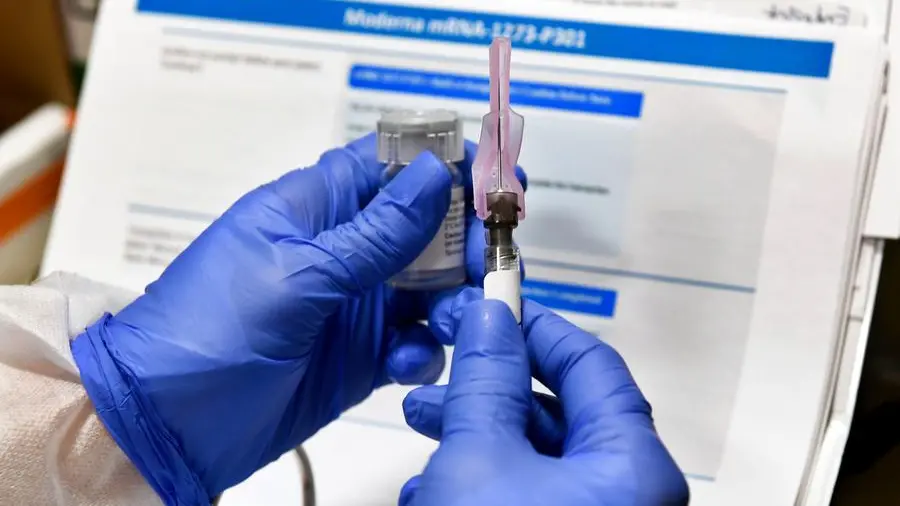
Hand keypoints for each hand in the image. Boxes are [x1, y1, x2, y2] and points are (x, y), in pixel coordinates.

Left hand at [70, 134, 524, 502]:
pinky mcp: (361, 356)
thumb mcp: (296, 274)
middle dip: (464, 242)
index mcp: (314, 208)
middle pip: (426, 227)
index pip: (390, 164)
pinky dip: (424, 352)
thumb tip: (436, 173)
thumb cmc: (206, 331)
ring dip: (453, 301)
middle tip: (486, 264)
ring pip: (430, 287)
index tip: (497, 178)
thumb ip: (375, 233)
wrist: (166, 424)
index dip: (446, 163)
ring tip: (449, 322)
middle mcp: (340, 250)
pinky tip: (406, 365)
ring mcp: (353, 304)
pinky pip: (416, 343)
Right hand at [401, 292, 689, 505]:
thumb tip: (490, 317)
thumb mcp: (479, 457)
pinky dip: (483, 479)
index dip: (536, 327)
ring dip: (474, 433)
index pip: (593, 365)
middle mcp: (627, 494)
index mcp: (634, 467)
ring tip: (420, 419)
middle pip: (560, 410)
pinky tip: (432, 483)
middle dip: (489, 385)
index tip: (490, 306)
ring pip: (536, 456)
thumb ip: (486, 381)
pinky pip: (529, 493)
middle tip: (444, 358)